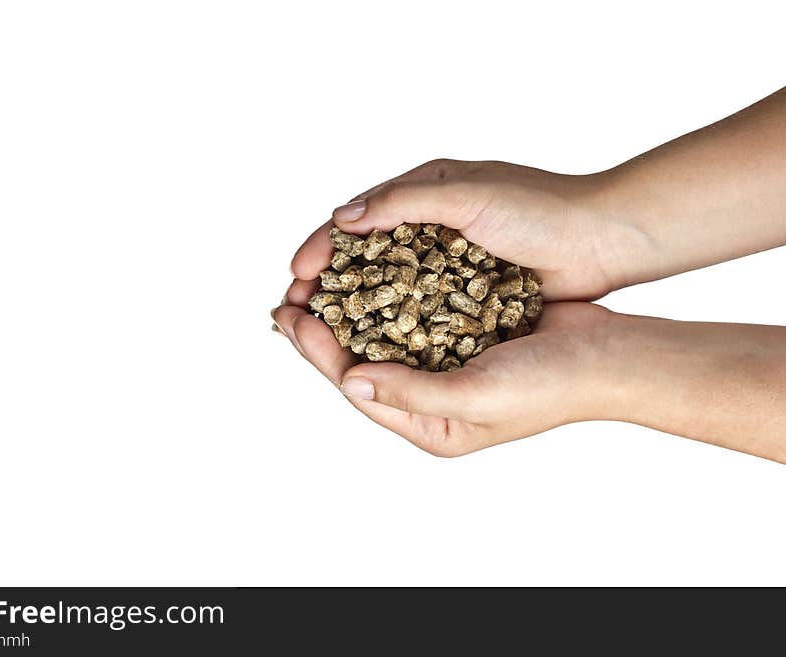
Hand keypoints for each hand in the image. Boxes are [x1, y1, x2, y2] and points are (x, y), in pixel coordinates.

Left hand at [274, 297, 785, 460]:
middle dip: (323, 329)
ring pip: (381, 333)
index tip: (289, 316)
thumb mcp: (476, 398)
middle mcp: (430, 397)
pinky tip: (367, 270)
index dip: (318, 351)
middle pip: (360, 360)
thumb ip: (411, 392)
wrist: (610, 355)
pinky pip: (411, 312)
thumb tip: (351, 383)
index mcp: (429, 424)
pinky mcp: (461, 332)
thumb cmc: (551, 386)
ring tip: (317, 280)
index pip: (357, 386)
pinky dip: (386, 292)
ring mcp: (446, 363)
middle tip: (287, 298)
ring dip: (349, 307)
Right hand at [290, 159, 648, 300]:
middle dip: (327, 286)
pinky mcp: (467, 292)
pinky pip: (418, 310)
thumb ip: (403, 202)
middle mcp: (429, 228)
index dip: (321, 249)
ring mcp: (447, 263)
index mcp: (423, 194)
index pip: (356, 221)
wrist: (605, 240)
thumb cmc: (542, 209)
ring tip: (322, 335)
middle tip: (293, 313)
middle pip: (362, 259)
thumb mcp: (468, 195)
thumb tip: (341, 218)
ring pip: (386, 288)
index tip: (295, 277)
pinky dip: (392, 324)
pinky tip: (372, 346)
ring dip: (353, 310)